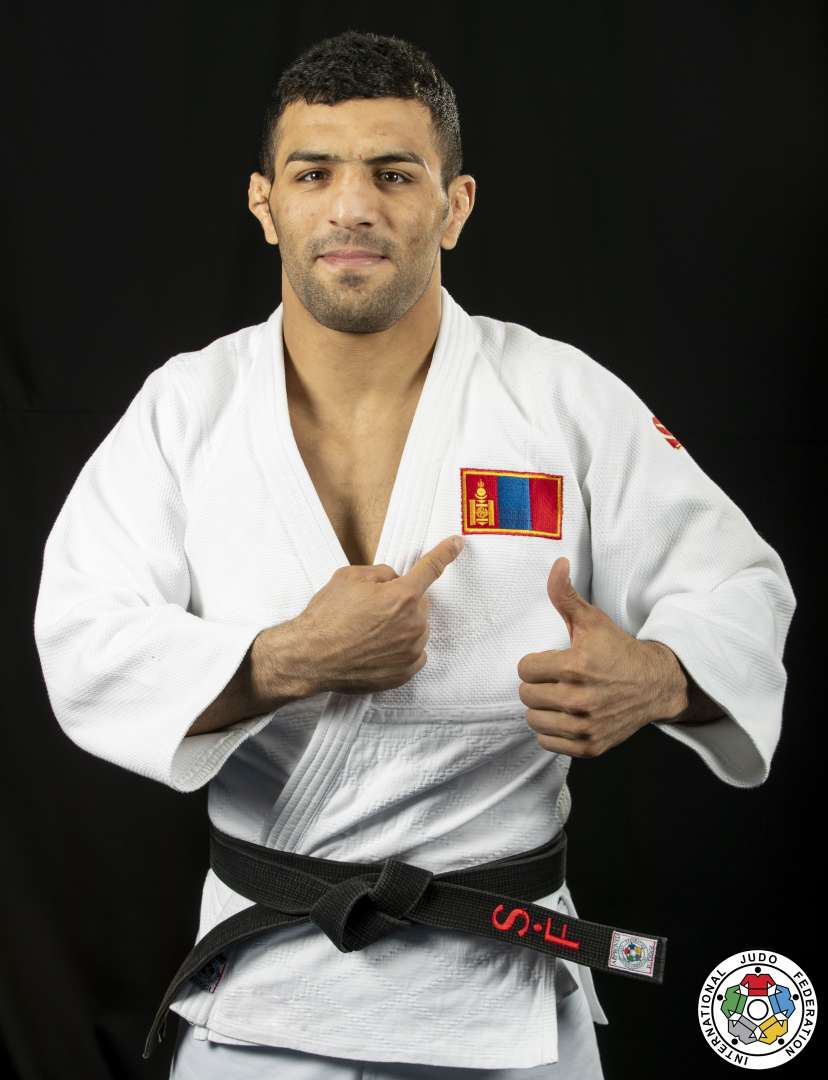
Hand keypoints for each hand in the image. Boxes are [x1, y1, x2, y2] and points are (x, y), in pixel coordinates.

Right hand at [292, 534, 464, 694]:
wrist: (310, 657)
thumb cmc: (327, 618)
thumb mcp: (349, 577)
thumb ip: (382, 573)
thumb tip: (394, 580)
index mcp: (402, 596)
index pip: (431, 568)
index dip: (446, 553)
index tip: (457, 544)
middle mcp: (413, 624)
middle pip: (419, 603)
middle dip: (401, 601)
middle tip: (371, 609)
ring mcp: (411, 651)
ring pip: (417, 628)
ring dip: (401, 625)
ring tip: (368, 631)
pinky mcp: (405, 672)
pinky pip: (414, 652)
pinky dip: (400, 648)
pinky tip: (377, 647)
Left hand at [517, 557, 687, 757]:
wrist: (655, 684)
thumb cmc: (618, 650)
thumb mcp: (592, 620)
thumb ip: (566, 594)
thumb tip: (557, 564)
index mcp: (576, 666)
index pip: (525, 669)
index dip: (535, 663)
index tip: (551, 661)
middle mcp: (580, 699)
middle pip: (527, 696)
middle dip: (537, 685)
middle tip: (555, 679)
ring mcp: (586, 725)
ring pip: (534, 721)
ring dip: (542, 709)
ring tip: (559, 697)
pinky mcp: (590, 746)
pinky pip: (549, 743)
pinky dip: (552, 732)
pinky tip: (566, 716)